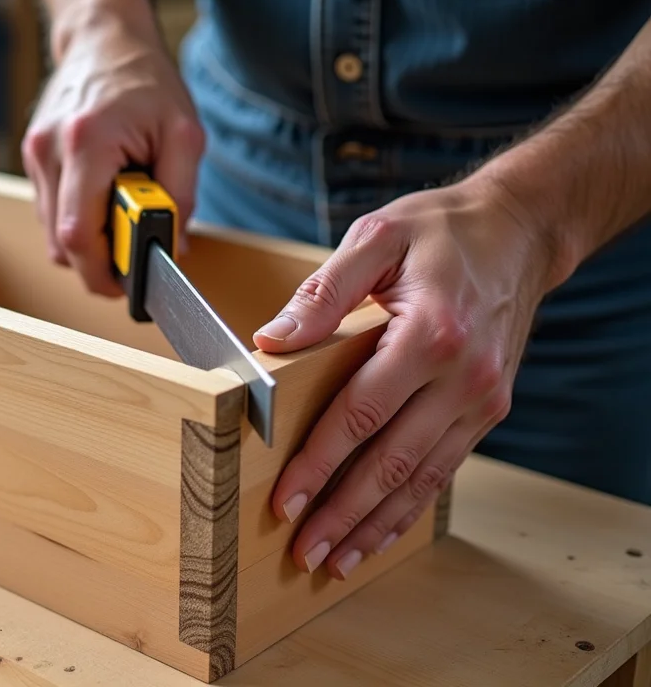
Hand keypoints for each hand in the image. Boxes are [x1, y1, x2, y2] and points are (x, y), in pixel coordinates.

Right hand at [21, 1, 203, 295]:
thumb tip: (172, 246)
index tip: (130, 283)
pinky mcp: (31, 157)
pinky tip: (103, 195)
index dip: (104, 271)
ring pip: (52, 232)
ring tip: (121, 213)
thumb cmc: (145, 80)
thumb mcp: (184, 133)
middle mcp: (49, 150)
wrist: (102, 37)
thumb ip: (179, 193)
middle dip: (98, 262)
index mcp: (87, 142)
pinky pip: (50, 211)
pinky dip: (77, 218)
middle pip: (60, 243)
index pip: (79, 235)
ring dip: (88, 240)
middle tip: (132, 255)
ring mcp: (34, 154)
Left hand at [255, 178, 553, 579]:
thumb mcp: (377, 237)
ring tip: (333, 561)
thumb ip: (323, 291)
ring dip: (375, 526)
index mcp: (430, 335)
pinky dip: (408, 508)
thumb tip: (273, 339)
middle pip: (390, 462)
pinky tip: (378, 532)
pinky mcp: (487, 410)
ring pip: (420, 479)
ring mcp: (481, 400)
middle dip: (342, 514)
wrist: (520, 233)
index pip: (360, 414)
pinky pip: (443, 470)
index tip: (285, 501)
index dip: (318, 463)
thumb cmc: (442, 232)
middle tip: (301, 553)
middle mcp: (463, 378)